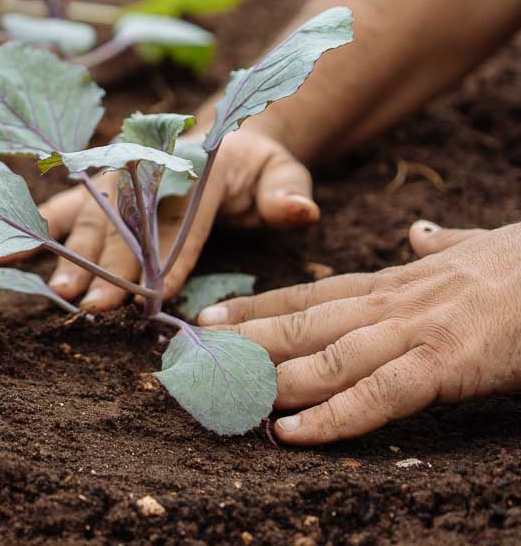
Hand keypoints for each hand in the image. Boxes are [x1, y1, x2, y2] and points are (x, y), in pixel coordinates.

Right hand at [5, 128, 318, 311]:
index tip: (157, 293)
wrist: (216, 143)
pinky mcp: (91, 192)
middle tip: (98, 306)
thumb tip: (299, 211)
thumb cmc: (251, 168)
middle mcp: (141, 167)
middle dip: (111, 266)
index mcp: (189, 163)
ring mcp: (110, 178)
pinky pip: (60, 211)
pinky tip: (3, 254)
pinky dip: (33, 232)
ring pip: (88, 218)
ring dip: (72, 255)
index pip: (178, 216)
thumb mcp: (280, 171)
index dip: (168, 256)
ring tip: (60, 291)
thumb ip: (287, 190)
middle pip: (124, 222)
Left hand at [198, 221, 520, 444]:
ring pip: (324, 358)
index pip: (309, 293)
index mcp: (394, 282)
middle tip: (190, 356)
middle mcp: (391, 302)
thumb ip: (438, 244)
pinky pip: (377, 395)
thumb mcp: (474, 247)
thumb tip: (418, 232)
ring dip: (268, 380)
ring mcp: (414, 331)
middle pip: (301, 323)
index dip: (256, 307)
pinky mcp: (445, 363)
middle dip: (242, 342)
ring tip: (221, 396)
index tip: (210, 317)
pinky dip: (331, 416)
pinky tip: (291, 433)